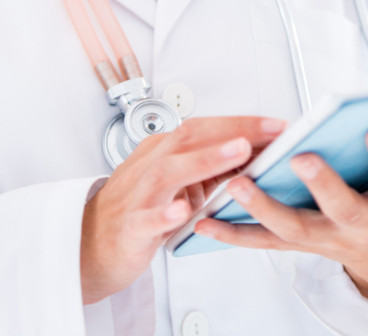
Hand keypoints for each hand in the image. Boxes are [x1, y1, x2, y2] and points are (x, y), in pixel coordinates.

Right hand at [81, 115, 284, 303]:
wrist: (90, 244)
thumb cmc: (139, 208)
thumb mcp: (180, 183)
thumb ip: (212, 167)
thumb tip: (256, 154)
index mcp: (164, 150)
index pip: (207, 127)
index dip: (242, 122)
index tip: (277, 125)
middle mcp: (152, 163)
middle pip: (192, 137)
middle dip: (235, 130)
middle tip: (271, 131)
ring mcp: (140, 194)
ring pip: (171, 170)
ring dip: (207, 159)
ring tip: (239, 153)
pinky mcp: (131, 226)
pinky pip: (147, 218)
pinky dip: (164, 214)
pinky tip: (182, 212)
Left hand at [194, 111, 367, 320]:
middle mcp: (364, 226)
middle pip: (340, 209)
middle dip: (322, 185)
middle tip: (302, 157)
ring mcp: (329, 240)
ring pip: (291, 230)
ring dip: (261, 207)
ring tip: (236, 181)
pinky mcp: (301, 244)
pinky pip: (262, 243)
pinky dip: (232, 233)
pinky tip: (205, 219)